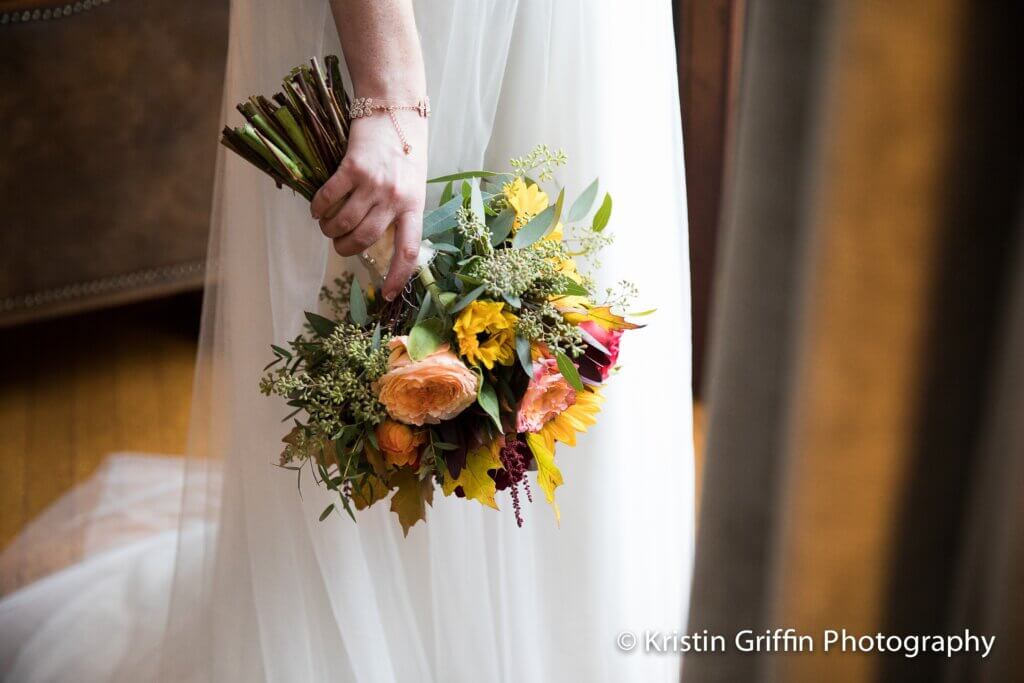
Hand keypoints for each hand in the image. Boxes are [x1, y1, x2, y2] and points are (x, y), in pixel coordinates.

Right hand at [311, 112, 426, 300]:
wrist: (395, 107)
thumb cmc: (405, 147)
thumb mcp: (412, 183)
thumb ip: (399, 210)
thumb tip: (377, 240)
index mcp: (414, 205)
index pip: (408, 250)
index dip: (398, 276)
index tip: (387, 294)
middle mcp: (395, 198)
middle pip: (366, 240)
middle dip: (346, 249)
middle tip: (339, 244)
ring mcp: (374, 183)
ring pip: (344, 223)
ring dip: (329, 230)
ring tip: (327, 226)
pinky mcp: (352, 167)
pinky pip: (329, 199)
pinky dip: (319, 209)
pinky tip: (317, 209)